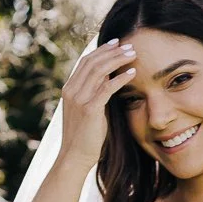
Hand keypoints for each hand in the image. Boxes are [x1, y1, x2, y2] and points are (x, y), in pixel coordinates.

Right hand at [58, 38, 137, 168]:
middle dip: (111, 51)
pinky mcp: (89, 110)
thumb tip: (109, 79)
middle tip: (129, 45)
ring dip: (118, 60)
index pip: (85, 62)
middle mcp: (71, 91)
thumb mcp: (88, 111)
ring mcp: (79, 99)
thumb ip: (95, 94)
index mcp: (69, 89)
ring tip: (133, 54)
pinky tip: (133, 73)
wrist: (74, 157)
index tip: (116, 44)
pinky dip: (121, 78)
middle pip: (92, 62)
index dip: (101, 50)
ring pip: (99, 71)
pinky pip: (107, 88)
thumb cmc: (85, 137)